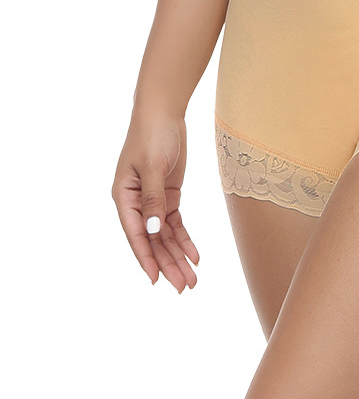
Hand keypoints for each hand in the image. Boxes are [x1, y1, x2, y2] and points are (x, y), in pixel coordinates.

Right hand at [111, 108, 199, 291]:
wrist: (164, 112)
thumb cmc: (152, 135)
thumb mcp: (152, 166)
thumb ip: (153, 199)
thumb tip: (152, 230)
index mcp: (123, 197)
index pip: (135, 234)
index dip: (145, 258)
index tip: (155, 280)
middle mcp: (135, 203)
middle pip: (152, 240)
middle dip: (168, 263)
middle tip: (185, 286)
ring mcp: (152, 200)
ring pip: (164, 235)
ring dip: (178, 256)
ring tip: (193, 278)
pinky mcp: (168, 194)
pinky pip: (175, 223)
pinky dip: (185, 238)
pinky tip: (195, 255)